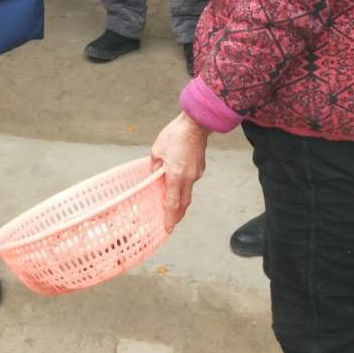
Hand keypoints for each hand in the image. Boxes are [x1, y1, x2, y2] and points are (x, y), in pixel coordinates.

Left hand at [150, 111, 209, 229]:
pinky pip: (190, 181)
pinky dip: (183, 186)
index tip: (168, 228)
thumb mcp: (157, 151)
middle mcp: (188, 178)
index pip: (172, 202)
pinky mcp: (200, 168)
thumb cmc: (175, 134)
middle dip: (177, 215)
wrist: (196, 124)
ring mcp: (196, 173)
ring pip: (187, 192)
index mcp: (175, 175)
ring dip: (180, 200)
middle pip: (183, 202)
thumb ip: (154, 167)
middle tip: (171, 223)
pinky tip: (176, 183)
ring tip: (171, 204)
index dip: (169, 217)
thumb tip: (154, 176)